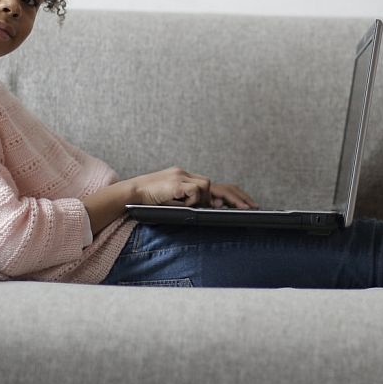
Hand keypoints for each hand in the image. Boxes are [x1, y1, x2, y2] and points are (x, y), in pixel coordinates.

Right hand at [130, 167, 257, 208]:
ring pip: (206, 186)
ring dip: (205, 200)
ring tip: (195, 206)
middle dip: (238, 198)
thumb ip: (190, 202)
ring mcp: (181, 177)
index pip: (216, 186)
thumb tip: (211, 207)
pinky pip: (194, 191)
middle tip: (252, 208)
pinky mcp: (176, 182)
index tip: (246, 206)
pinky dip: (192, 200)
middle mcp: (186, 174)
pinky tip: (182, 203)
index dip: (233, 196)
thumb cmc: (148, 201)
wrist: (130, 193)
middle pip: (219, 185)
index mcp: (187, 179)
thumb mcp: (174, 202)